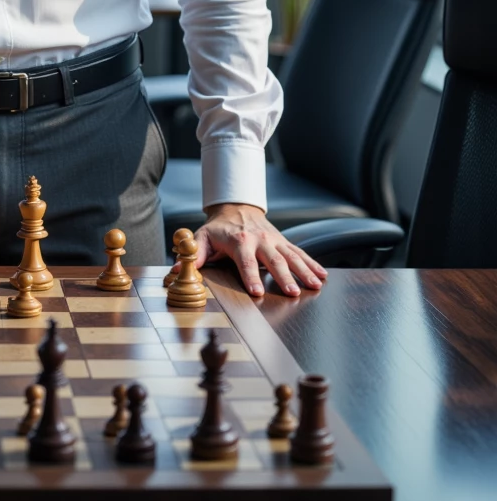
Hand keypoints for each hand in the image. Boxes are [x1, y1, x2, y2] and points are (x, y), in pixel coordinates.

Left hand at [188, 203, 325, 298]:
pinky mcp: (283, 242)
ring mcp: (274, 240)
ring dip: (304, 271)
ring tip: (315, 286)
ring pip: (291, 256)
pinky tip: (323, 276)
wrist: (236, 207)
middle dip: (283, 277)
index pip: (245, 261)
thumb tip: (177, 269)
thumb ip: (194, 254)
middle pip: (273, 259)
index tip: (257, 292)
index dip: (251, 276)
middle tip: (293, 293)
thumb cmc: (218, 228)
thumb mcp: (203, 238)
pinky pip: (300, 253)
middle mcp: (260, 239)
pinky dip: (312, 263)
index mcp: (239, 240)